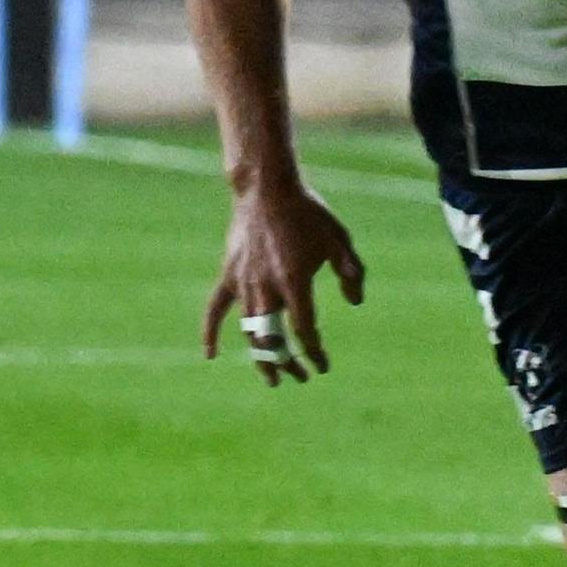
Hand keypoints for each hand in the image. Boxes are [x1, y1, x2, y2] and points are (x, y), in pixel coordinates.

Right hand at [199, 180, 363, 385]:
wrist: (267, 189)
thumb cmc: (309, 213)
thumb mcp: (340, 240)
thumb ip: (352, 272)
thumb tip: (356, 302)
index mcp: (295, 282)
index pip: (305, 330)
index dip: (313, 352)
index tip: (322, 366)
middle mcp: (267, 288)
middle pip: (274, 340)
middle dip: (287, 363)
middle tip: (299, 378)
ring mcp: (244, 283)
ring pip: (249, 331)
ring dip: (260, 356)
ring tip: (272, 376)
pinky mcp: (229, 275)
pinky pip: (215, 309)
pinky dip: (210, 332)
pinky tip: (210, 354)